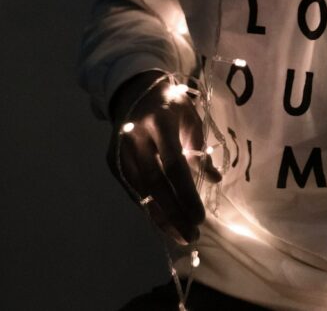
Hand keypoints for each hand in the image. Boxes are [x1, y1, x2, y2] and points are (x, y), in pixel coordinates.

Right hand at [106, 72, 221, 243]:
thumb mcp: (191, 119)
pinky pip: (132, 189)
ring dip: (160, 217)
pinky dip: (148, 206)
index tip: (200, 219)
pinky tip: (163, 222)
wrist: (133, 91)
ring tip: (179, 236)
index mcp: (160, 122)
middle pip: (155, 183)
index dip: (186, 194)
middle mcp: (136, 136)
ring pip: (140, 190)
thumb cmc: (170, 106)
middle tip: (191, 236)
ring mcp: (120, 149)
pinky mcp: (111, 159)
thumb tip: (214, 179)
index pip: (174, 165)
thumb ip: (200, 149)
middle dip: (174, 213)